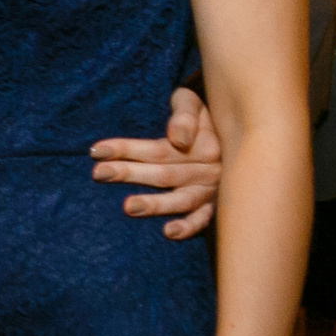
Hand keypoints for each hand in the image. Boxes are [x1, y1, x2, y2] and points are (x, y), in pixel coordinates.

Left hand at [89, 86, 219, 238]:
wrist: (240, 131)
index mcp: (203, 145)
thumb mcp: (195, 103)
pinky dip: (189, 226)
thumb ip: (185, 115)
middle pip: (164, 173)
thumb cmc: (205, 115)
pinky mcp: (215, 205)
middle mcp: (207, 169)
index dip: (125, 149)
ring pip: (181, 199)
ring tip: (128, 207)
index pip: (157, 149)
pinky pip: (204, 219)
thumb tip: (179, 138)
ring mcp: (210, 189)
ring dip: (156, 204)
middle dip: (129, 173)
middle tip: (98, 174)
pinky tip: (169, 232)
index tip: (95, 151)